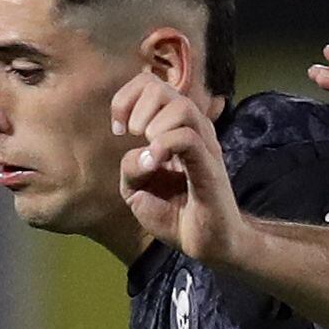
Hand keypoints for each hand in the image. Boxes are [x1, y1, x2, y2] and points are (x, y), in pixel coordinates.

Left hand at [112, 69, 246, 263]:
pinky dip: (165, 144)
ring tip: (148, 147)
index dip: (126, 98)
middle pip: (162, 87)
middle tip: (132, 135)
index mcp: (174, 129)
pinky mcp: (209, 165)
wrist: (207, 243)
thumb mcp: (137, 192)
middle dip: (136, 105)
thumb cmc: (176, 215)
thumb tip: (139, 151)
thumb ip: (130, 167)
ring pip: (181, 106)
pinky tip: (156, 162)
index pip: (150, 85)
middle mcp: (192, 130)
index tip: (119, 129)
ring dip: (153, 123)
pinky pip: (188, 137)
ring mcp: (204, 145)